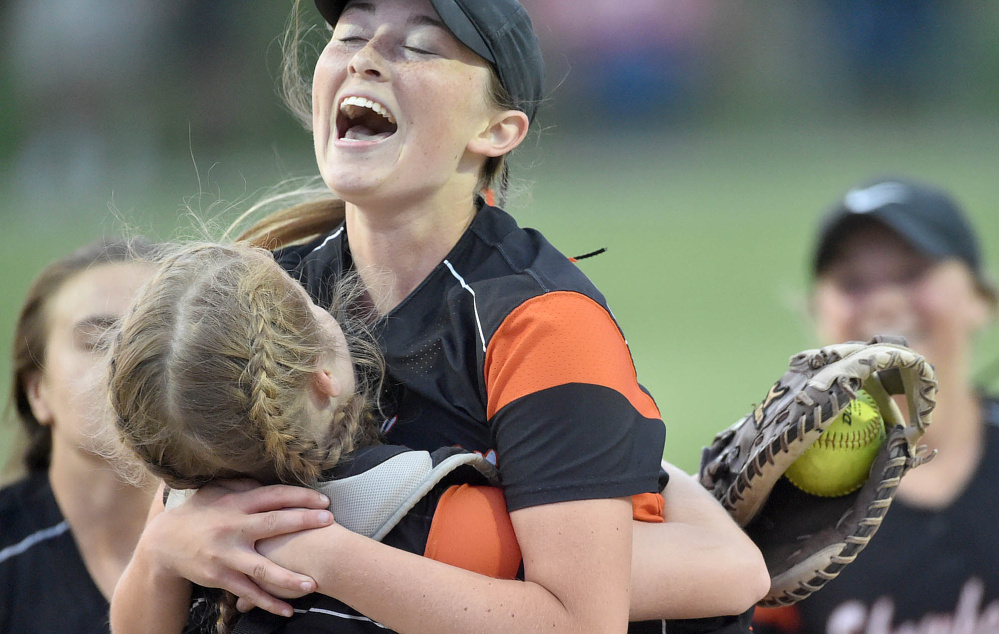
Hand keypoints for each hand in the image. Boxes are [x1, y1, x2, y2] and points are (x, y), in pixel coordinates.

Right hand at [144, 479, 333, 616]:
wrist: (164, 544)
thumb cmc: (198, 513)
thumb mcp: (216, 492)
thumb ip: (242, 485)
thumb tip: (268, 477)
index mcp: (235, 504)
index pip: (273, 497)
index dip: (300, 497)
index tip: (324, 501)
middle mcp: (233, 528)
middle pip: (273, 525)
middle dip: (303, 522)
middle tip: (330, 522)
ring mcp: (226, 555)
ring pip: (262, 568)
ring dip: (289, 578)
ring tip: (314, 583)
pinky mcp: (220, 577)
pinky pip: (248, 592)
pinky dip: (268, 603)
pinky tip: (288, 610)